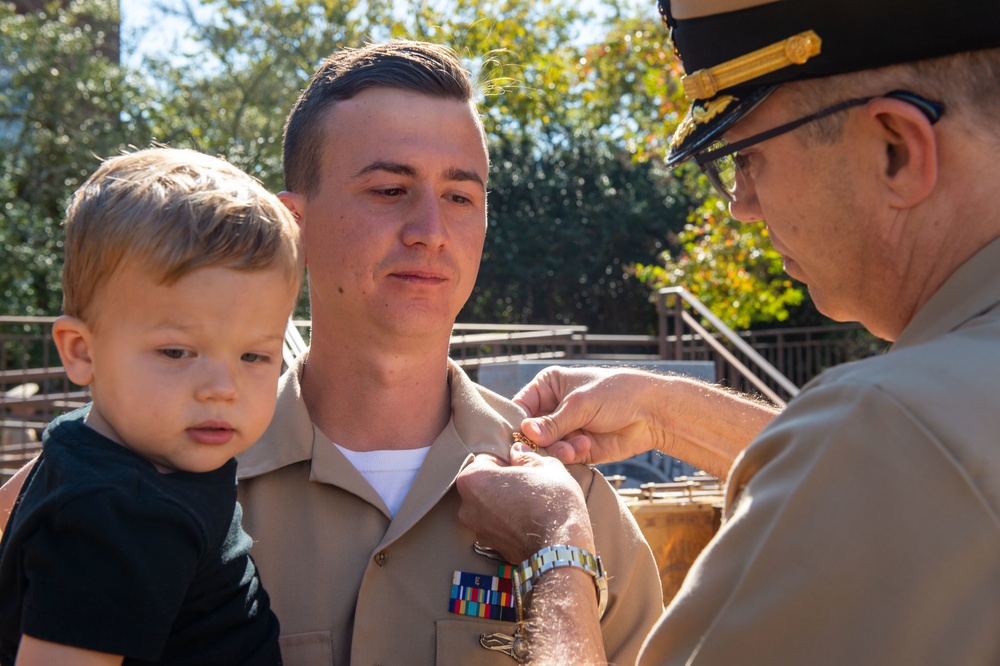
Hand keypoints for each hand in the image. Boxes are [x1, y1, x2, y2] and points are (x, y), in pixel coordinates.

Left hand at [456, 442, 592, 564]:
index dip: (507, 461)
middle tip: (529, 484)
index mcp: (473, 480)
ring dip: (506, 504)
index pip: (486, 460)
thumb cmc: (552, 503)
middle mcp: (467, 507)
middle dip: (503, 483)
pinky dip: (511, 523)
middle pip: (485, 486)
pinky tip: (531, 522)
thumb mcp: (546, 468)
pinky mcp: (492, 549)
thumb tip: (518, 453)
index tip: (523, 466)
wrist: (560, 549)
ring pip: (491, 508)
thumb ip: (527, 457)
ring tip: (532, 505)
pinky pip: (499, 527)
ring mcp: (478, 531)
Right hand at [513, 366, 664, 465]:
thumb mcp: (581, 404)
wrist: (651, 412)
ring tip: (574, 446)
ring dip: (557, 450)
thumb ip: (553, 423)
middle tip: (547, 446)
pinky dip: (570, 456)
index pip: (522, 406)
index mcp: (548, 386)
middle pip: (531, 431)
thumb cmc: (616, 394)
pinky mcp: (577, 448)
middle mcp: (553, 408)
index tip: (520, 436)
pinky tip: (585, 446)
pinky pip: (562, 458)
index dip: (519, 422)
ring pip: (545, 447)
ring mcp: (565, 430)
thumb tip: (526, 433)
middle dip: (539, 441)